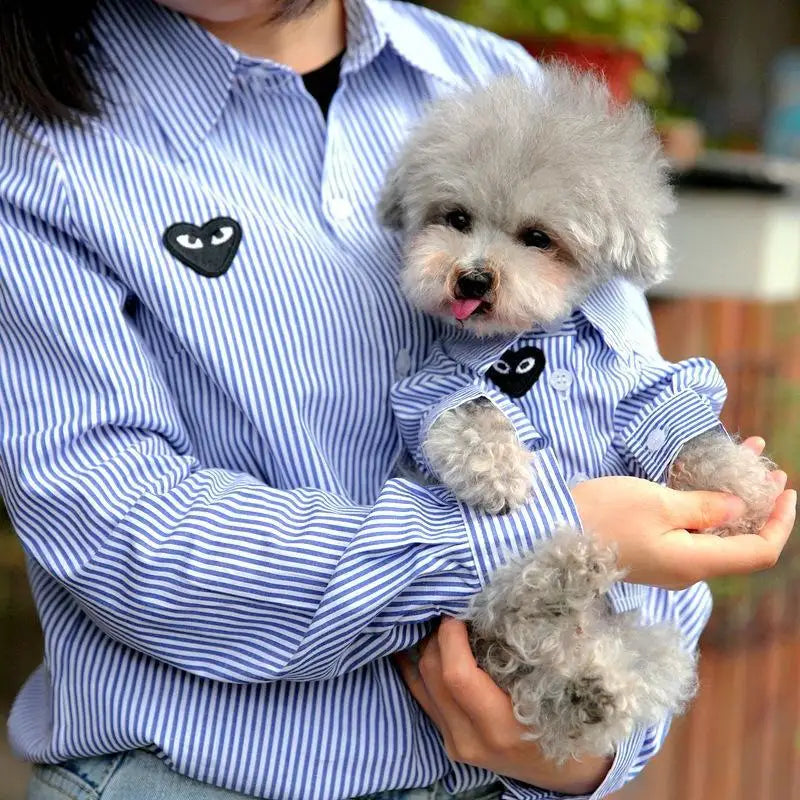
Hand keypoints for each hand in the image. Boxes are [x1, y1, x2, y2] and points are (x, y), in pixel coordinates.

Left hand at [393, 617, 611, 794]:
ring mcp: (456, 744)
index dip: (450, 635)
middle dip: (437, 636)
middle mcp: (470, 740)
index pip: (456, 674)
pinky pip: (421, 696)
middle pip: (433, 674)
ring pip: (421, 682)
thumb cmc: (572, 725)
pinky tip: (411, 643)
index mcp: (501, 727)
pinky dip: (416, 666)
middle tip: (453, 611)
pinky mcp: (448, 741)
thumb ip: (528, 654)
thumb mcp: (559, 691)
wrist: (567, 775)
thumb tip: (502, 604)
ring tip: (441, 623)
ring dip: (426, 647)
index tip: (460, 610)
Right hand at [572, 437, 794, 588]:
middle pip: (738, 542)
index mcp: (695, 561)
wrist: (551, 533)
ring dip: (730, 499)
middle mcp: (687, 567)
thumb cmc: (604, 516)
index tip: (785, 488)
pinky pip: (689, 530)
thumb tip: (737, 507)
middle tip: (767, 469)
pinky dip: (703, 504)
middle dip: (757, 505)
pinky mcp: (650, 549)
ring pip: (713, 532)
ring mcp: (667, 561)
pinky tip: (702, 480)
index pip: (758, 551)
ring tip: (740, 461)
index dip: (779, 523)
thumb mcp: (657, 502)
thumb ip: (703, 506)